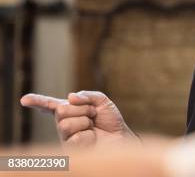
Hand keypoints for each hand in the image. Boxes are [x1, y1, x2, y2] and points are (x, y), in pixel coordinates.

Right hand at [20, 91, 137, 147]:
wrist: (120, 137)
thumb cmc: (110, 121)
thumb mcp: (102, 101)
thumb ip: (87, 95)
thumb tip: (70, 97)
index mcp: (70, 110)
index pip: (50, 105)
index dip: (37, 101)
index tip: (24, 100)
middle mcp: (64, 122)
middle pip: (61, 110)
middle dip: (82, 109)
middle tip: (93, 115)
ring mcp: (65, 136)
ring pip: (65, 124)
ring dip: (85, 121)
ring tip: (92, 126)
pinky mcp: (69, 148)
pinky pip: (74, 137)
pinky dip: (87, 135)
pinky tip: (92, 138)